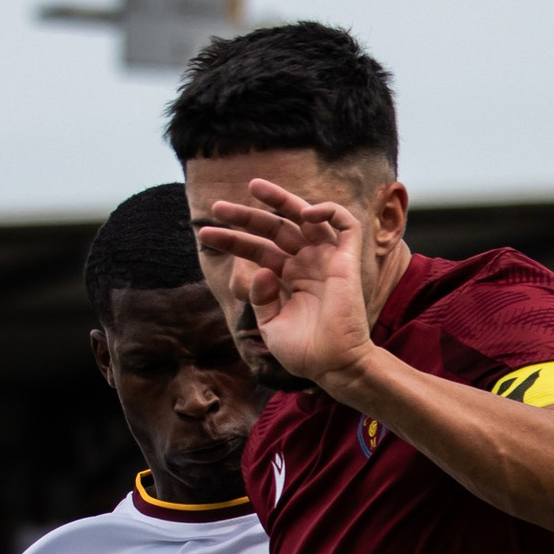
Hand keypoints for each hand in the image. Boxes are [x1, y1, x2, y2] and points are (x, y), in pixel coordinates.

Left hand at [198, 180, 376, 398]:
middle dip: (246, 216)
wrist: (333, 367)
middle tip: (217, 206)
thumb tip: (261, 269)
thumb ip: (260, 297)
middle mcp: (306, 264)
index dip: (232, 240)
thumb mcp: (270, 324)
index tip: (206, 235)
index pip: (257, 249)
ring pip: (305, 217)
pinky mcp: (347, 260)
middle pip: (275, 228)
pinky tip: (305, 213)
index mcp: (287, 278)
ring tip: (253, 186)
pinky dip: (329, 210)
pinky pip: (345, 223)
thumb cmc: (304, 352)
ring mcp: (326, 260)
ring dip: (281, 199)